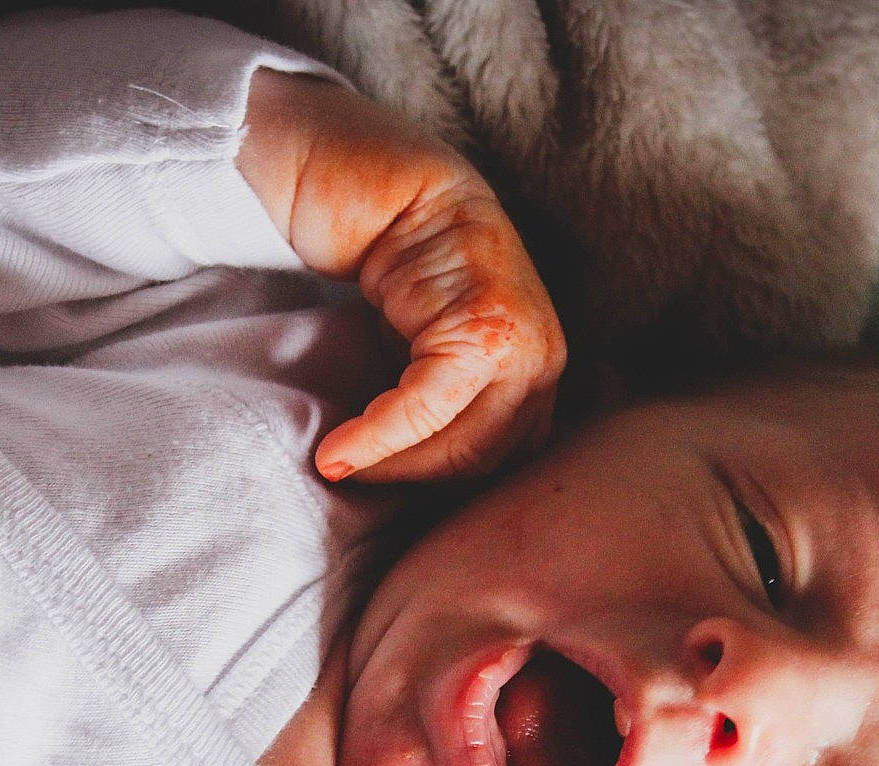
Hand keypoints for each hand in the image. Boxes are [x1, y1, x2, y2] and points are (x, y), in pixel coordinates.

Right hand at [237, 72, 564, 482]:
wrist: (366, 169)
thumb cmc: (385, 256)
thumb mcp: (421, 340)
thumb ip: (439, 394)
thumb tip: (414, 477)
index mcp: (535, 359)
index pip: (505, 458)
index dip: (439, 484)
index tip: (376, 483)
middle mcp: (542, 349)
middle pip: (489, 460)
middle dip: (414, 481)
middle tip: (349, 475)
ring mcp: (522, 332)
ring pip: (467, 442)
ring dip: (394, 466)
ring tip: (338, 463)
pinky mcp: (481, 316)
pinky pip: (430, 404)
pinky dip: (380, 436)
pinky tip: (336, 451)